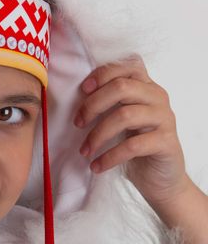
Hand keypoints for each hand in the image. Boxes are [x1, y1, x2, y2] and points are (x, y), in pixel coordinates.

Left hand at [73, 55, 187, 207]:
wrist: (160, 179)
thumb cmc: (135, 147)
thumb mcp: (121, 121)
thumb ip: (110, 103)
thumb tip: (77, 95)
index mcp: (146, 87)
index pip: (128, 65)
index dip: (103, 73)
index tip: (83, 90)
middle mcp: (158, 97)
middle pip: (122, 87)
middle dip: (93, 104)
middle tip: (78, 123)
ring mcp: (165, 118)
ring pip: (125, 115)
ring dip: (98, 134)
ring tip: (84, 151)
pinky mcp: (166, 142)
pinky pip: (133, 145)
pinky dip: (110, 156)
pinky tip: (97, 166)